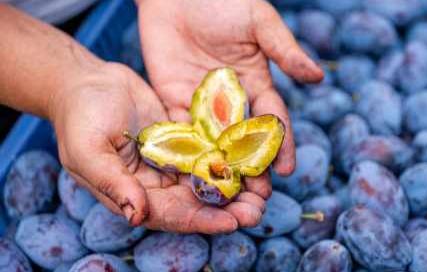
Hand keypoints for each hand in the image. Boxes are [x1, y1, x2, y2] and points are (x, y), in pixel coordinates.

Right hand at [50, 63, 259, 232]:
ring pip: (209, 180)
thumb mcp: (88, 151)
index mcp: (134, 194)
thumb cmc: (80, 116)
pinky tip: (253, 158)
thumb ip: (112, 184)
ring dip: (237, 187)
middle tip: (258, 210)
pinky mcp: (183, 139)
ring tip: (264, 190)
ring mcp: (172, 161)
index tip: (232, 222)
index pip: (172, 215)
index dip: (202, 221)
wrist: (87, 82)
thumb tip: (137, 216)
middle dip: (229, 209)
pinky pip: (210, 151)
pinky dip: (230, 158)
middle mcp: (157, 183)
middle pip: (198, 203)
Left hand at [137, 0, 323, 196]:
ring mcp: (203, 104)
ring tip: (230, 198)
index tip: (289, 169)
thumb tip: (316, 76)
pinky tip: (195, 178)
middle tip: (260, 198)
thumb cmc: (223, 0)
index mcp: (257, 83)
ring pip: (216, 144)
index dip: (282, 144)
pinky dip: (189, 154)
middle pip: (245, 141)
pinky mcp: (175, 101)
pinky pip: (183, 132)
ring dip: (224, 171)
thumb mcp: (259, 22)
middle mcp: (232, 100)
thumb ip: (284, 50)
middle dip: (254, 169)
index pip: (273, 120)